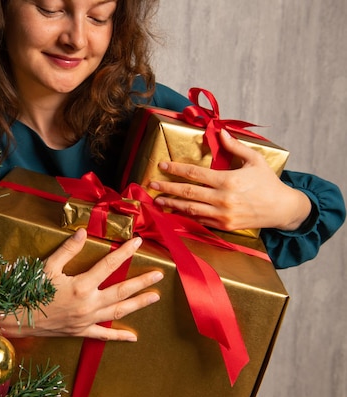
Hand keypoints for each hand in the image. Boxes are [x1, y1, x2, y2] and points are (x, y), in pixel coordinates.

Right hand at [0, 228, 162, 341]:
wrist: (15, 318)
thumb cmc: (30, 290)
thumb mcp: (47, 266)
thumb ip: (68, 250)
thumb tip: (83, 232)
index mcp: (81, 285)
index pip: (109, 265)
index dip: (125, 252)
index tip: (137, 243)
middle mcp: (88, 303)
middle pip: (122, 291)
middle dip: (142, 281)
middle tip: (159, 275)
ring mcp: (87, 319)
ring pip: (118, 311)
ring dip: (138, 304)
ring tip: (154, 297)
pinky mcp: (81, 331)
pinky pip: (103, 335)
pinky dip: (119, 336)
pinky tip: (133, 337)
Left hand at [148, 129, 310, 231]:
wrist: (282, 209)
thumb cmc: (268, 182)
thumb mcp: (255, 160)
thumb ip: (235, 146)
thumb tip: (220, 132)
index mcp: (228, 181)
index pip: (194, 174)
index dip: (176, 169)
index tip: (162, 165)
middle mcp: (223, 199)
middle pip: (187, 192)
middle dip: (167, 187)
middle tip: (151, 184)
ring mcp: (222, 215)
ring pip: (190, 209)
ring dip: (172, 204)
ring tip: (157, 199)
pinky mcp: (224, 226)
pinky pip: (200, 220)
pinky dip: (185, 215)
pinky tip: (175, 211)